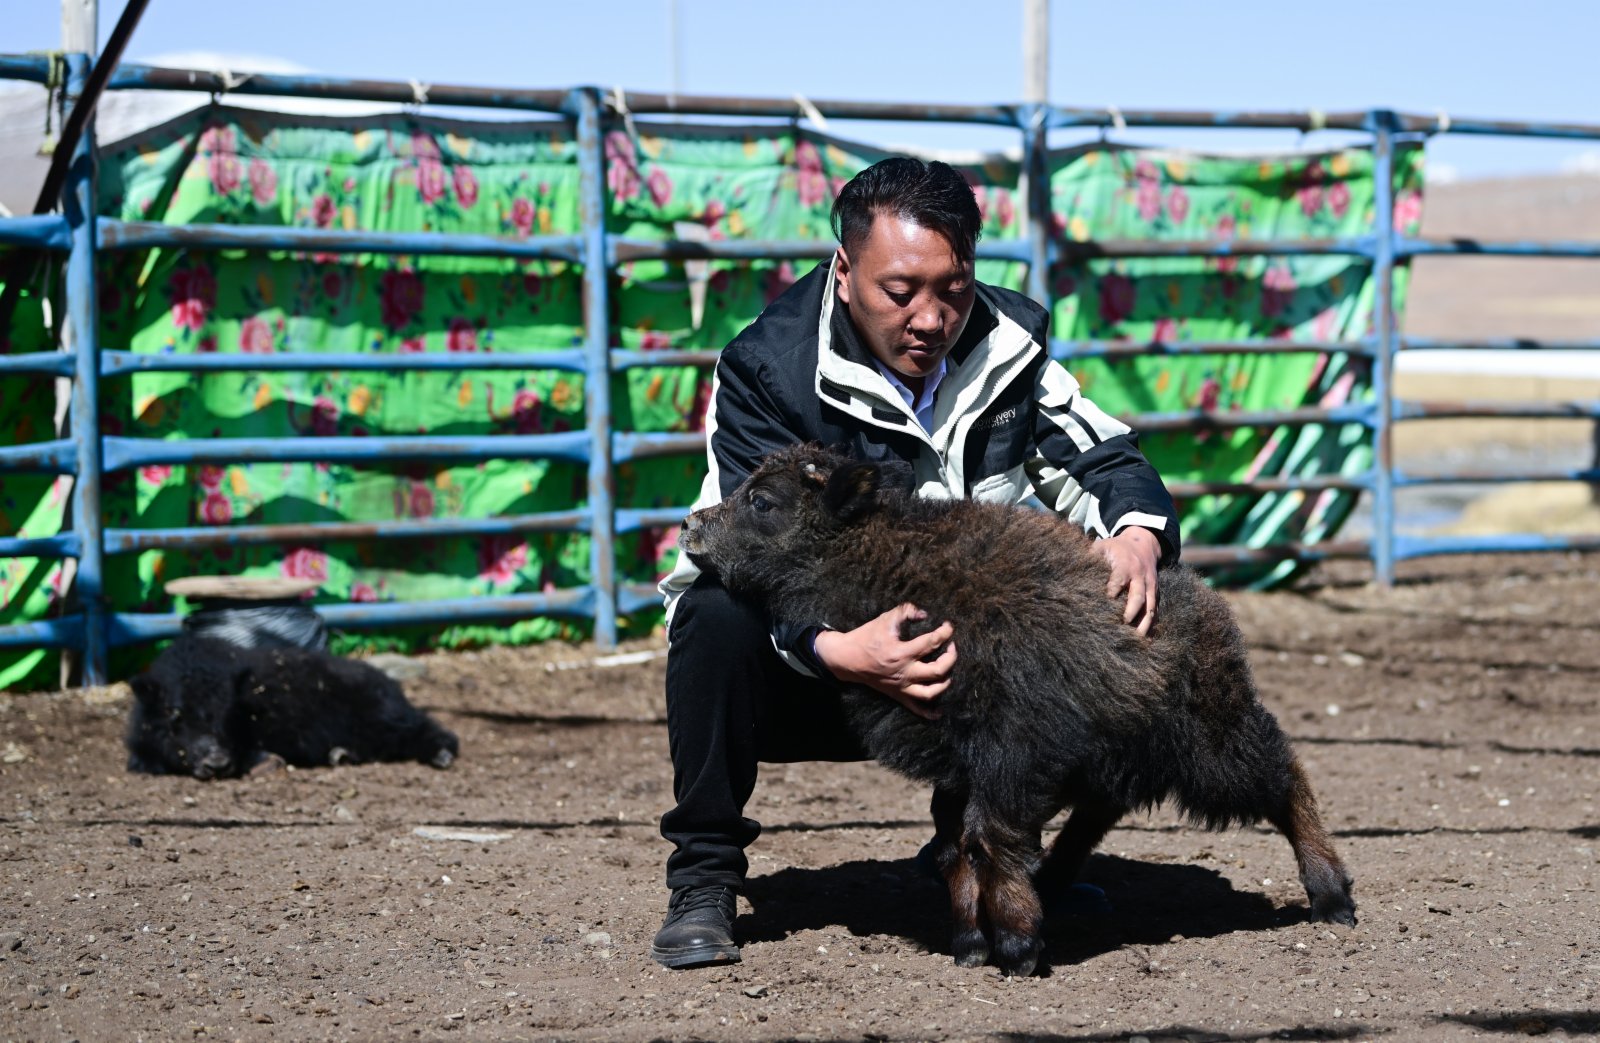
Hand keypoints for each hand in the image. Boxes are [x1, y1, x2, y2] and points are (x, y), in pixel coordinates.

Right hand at [814, 603, 954, 720]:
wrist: (846, 658)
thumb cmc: (865, 637)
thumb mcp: (884, 619)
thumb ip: (905, 612)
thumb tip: (924, 614)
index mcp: (901, 652)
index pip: (931, 643)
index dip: (944, 632)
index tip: (948, 627)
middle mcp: (904, 672)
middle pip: (937, 670)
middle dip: (951, 658)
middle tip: (952, 647)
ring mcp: (901, 686)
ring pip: (930, 692)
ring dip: (945, 682)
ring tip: (948, 671)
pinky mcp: (897, 694)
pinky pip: (915, 708)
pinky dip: (928, 713)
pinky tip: (939, 713)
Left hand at [1095, 527, 1160, 636]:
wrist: (1143, 542)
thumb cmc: (1117, 548)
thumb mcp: (1103, 546)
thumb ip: (1089, 557)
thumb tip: (1068, 571)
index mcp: (1125, 565)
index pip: (1118, 581)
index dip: (1111, 594)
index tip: (1102, 608)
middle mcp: (1140, 576)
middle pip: (1138, 597)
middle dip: (1130, 613)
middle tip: (1121, 626)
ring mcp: (1150, 586)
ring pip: (1150, 607)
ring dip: (1144, 624)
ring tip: (1136, 639)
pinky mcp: (1156, 593)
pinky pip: (1156, 610)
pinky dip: (1152, 624)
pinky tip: (1146, 638)